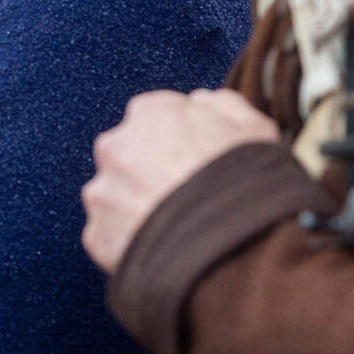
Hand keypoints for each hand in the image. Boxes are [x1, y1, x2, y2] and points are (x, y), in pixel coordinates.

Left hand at [81, 89, 277, 273]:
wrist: (234, 250)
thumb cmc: (247, 186)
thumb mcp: (254, 129)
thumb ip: (221, 104)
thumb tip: (202, 102)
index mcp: (151, 113)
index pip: (156, 117)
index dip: (179, 140)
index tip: (195, 160)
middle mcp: (116, 146)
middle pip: (129, 154)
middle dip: (150, 170)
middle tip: (185, 196)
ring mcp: (104, 192)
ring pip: (116, 194)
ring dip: (137, 206)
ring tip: (176, 227)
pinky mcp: (98, 234)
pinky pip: (111, 235)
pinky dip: (130, 241)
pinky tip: (163, 248)